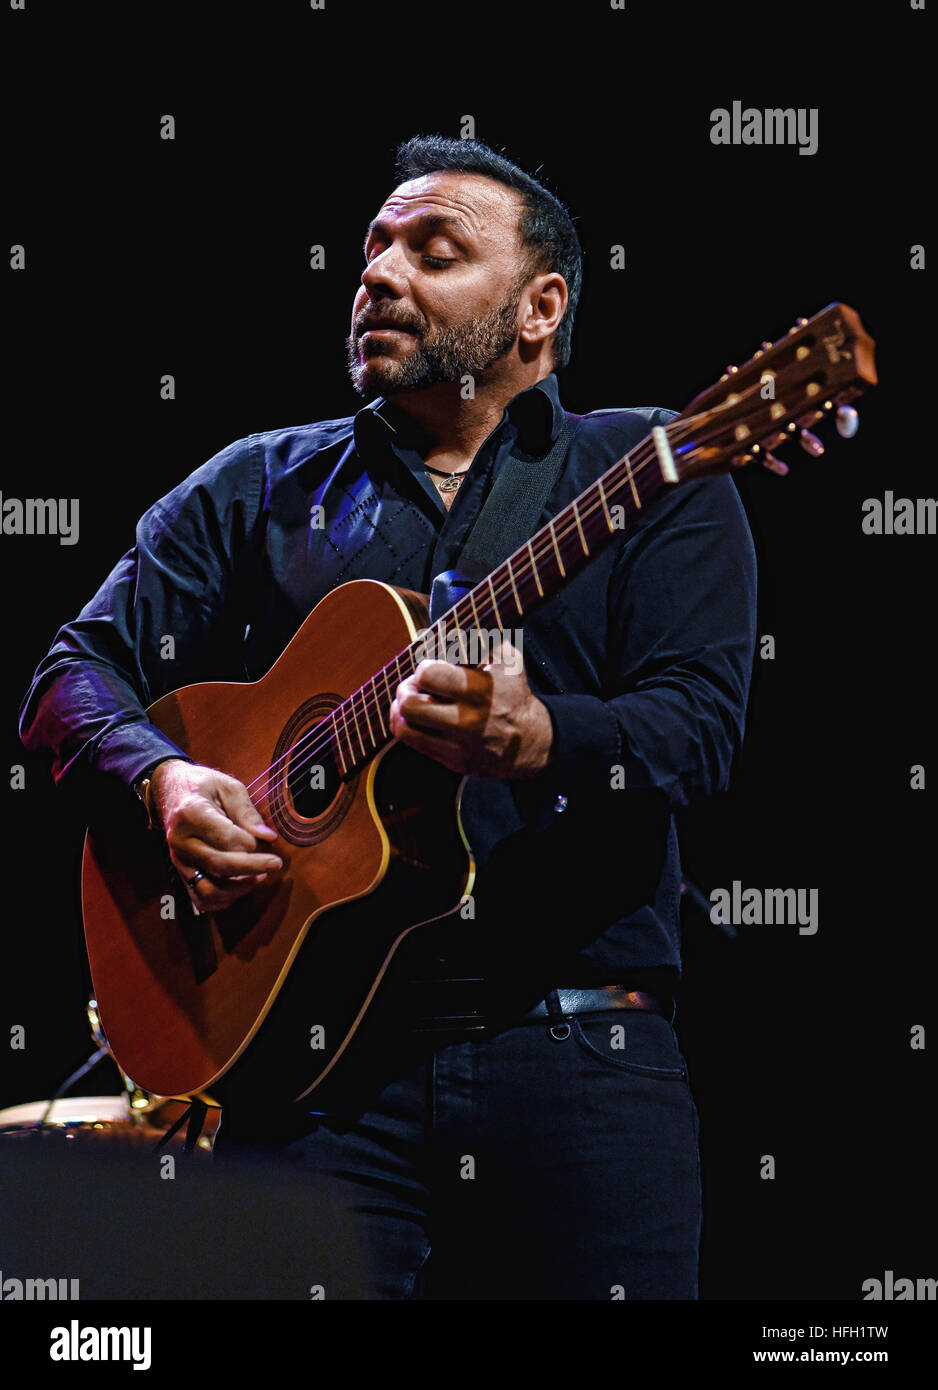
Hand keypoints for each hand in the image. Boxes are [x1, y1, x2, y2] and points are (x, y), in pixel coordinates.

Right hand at [149, 759, 282, 911]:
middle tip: (276, 863)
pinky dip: (224, 900)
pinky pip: (200, 898)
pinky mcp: (181, 873)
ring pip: (208, 890)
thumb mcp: (228, 786)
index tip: (268, 840)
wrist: (169, 790)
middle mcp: (180, 841)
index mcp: (191, 814)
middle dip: (253, 867)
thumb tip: (268, 837)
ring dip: (238, 889)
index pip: (227, 838)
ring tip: (259, 876)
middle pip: (219, 865)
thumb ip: (247, 812)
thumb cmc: (203, 786)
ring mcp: (178, 860)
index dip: (252, 844)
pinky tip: (242, 886)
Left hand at [388, 641, 554, 777]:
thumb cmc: (511, 691)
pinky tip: (411, 717)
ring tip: (410, 699)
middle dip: (408, 686)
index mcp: (481, 688)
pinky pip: (411, 740)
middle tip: (416, 685)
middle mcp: (470, 718)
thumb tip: (425, 633)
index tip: (433, 668)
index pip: (427, 673)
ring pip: (406, 721)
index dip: (424, 667)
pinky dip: (403, 724)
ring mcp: (460, 742)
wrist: (530, 741)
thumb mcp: (504, 657)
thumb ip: (472, 638)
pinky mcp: (453, 759)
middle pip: (410, 699)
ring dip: (401, 706)